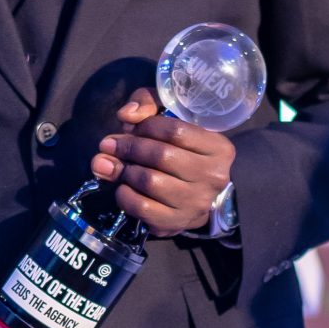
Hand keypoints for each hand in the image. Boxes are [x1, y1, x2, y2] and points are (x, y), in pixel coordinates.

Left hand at [92, 88, 234, 235]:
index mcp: (218, 148)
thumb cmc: (182, 151)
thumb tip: (126, 115)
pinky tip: (123, 187)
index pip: (175, 130)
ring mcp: (196, 203)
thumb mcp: (172, 118)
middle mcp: (212, 176)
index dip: (145, 126)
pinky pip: (142, 207)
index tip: (128, 127)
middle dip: (128, 147)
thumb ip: (148, 104)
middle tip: (110, 145)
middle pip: (160, 155)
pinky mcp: (176, 223)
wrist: (196, 196)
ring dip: (125, 171)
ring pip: (149, 181)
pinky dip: (124, 195)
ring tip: (117, 166)